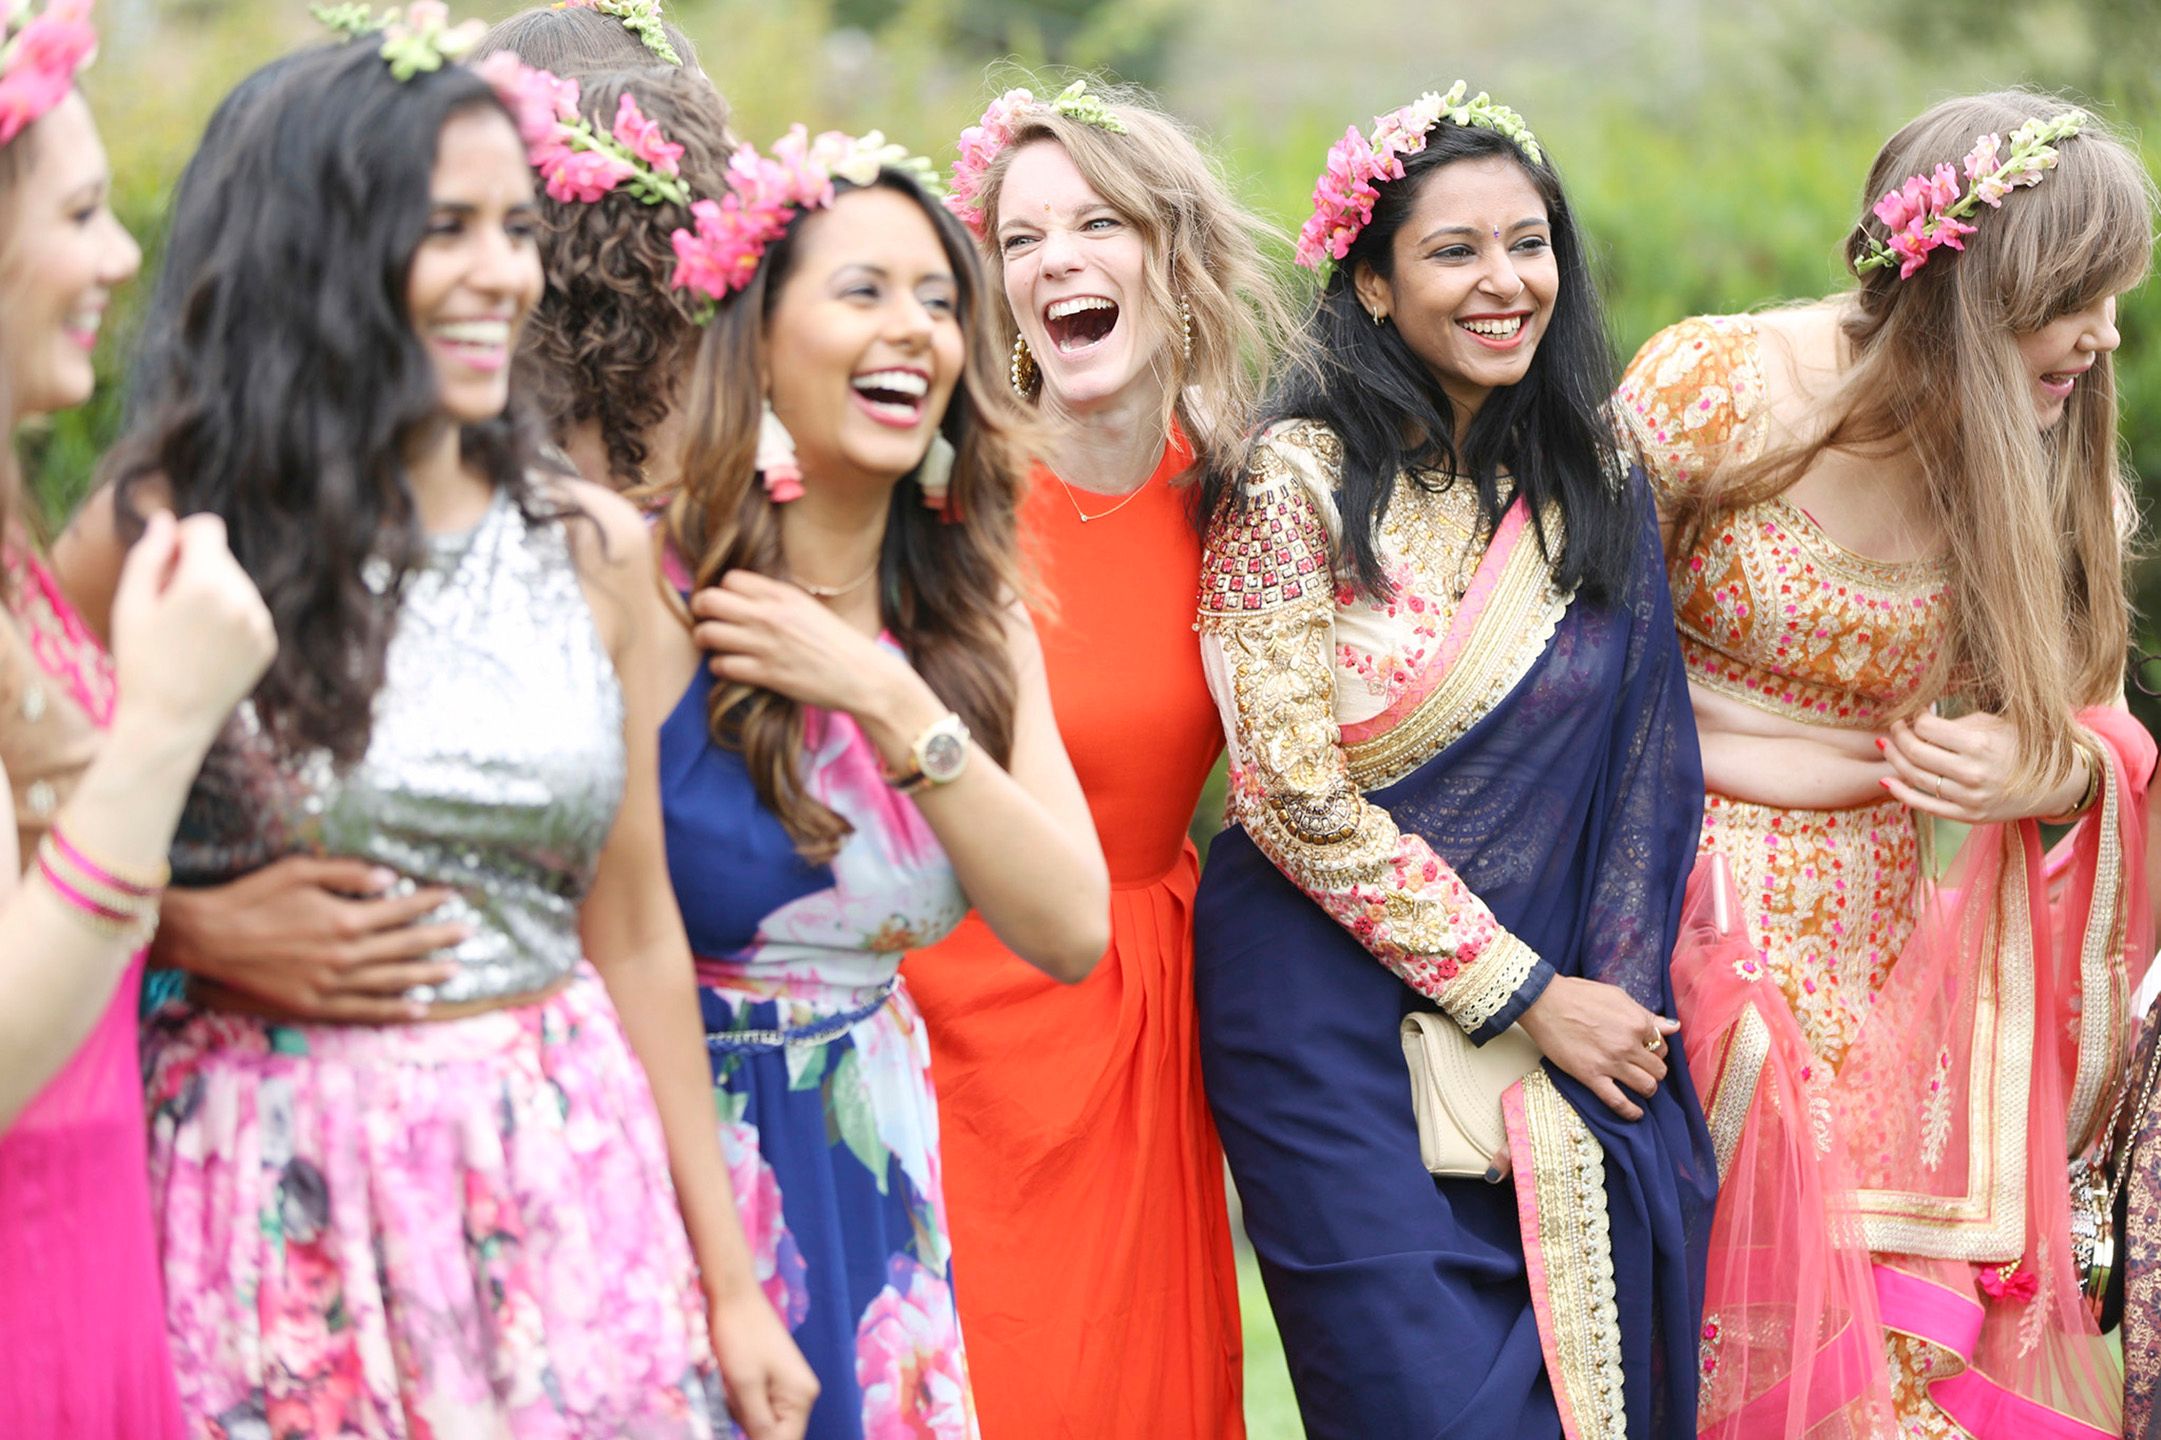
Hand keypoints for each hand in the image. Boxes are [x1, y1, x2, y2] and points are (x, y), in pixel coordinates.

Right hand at [108, 512, 274, 750]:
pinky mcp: (268, 643)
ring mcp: (261, 623)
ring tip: (185, 631)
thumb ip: (149, 554)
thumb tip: (165, 520)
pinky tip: (205, 647)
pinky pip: (248, 611)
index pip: (208, 528)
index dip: (183, 536)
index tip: (165, 558)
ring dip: (213, 593)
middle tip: (166, 607)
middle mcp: (243, 598)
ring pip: (237, 584)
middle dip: (194, 569)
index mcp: (207, 582)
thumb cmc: (140, 661)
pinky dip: (229, 617)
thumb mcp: (131, 603)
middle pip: (221, 557)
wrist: (170, 722)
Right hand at [156, 857, 466, 1021]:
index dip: (427, 902)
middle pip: (405, 946)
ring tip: (456, 971)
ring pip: (392, 981)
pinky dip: (394, 1011)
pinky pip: (364, 1011)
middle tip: (470, 934)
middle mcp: (345, 955)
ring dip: (427, 975)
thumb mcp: (300, 870)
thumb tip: (391, 878)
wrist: (208, 938)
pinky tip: (418, 1009)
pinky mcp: (314, 1006)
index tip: (450, 897)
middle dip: (440, 938)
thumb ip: (349, 874)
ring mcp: (331, 984)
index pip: (400, 910)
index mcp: (345, 919)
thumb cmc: (252, 897)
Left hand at [688, 571, 909, 717]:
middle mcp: (770, 615)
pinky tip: (730, 667)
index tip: (725, 603)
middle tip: (707, 620)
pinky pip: (722, 666)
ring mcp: (766, 645)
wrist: (863, 676)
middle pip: (709, 600)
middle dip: (701, 610)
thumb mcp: (809, 608)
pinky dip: (720, 666)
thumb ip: (778, 599)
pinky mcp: (766, 674)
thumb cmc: (838, 643)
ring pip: (708, 633)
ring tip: (715, 645)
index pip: (730, 579)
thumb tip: (746, 598)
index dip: (722, 590)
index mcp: (784, 594)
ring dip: (705, 639)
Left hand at [708, 1281, 817, 1439]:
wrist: (734, 1295)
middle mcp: (802, 1392)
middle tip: (732, 1398)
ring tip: (729, 1386)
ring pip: (764, 1419)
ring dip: (742, 1413)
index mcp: (801, 1396)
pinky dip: (742, 1400)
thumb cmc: (739, 1336)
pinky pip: (759, 1404)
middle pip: (776, 1432)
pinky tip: (731, 1382)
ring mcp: (789, 1384)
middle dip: (749, 1425)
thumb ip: (758, 1423)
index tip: (738, 1422)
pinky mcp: (774, 1377)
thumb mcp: (745, 1386)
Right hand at [1517, 976, 1676, 1120]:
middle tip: (1643, 1068)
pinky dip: (1630, 1112)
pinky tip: (1635, 1113)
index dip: (1656, 1050)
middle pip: (1658, 1070)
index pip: (1662, 1046)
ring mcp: (1610, 1063)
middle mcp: (1628, 1044)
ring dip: (1647, 1089)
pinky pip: (1618, 1102)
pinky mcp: (1591, 1076)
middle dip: (1654, 1070)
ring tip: (1640, 1086)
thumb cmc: (1578, 995)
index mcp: (1636, 1022)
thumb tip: (1673, 1026)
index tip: (1646, 1051)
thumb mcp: (1617, 996)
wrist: (1544, 1002)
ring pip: (1646, 1087)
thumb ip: (1646, 1014)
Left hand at [1877, 711, 2083, 824]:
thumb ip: (1958, 722)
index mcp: (1981, 745)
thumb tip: (1918, 716)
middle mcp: (1973, 774)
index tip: (1914, 713)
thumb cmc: (2021, 745)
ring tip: (1887, 745)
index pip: (1928, 728)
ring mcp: (1970, 799)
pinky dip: (1901, 792)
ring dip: (1894, 759)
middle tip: (1896, 727)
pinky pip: (1925, 805)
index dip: (1914, 718)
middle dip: (1899, 736)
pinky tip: (1887, 779)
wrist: (2055, 784)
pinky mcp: (1969, 817)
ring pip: (1916, 778)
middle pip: (1916, 753)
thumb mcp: (1996, 724)